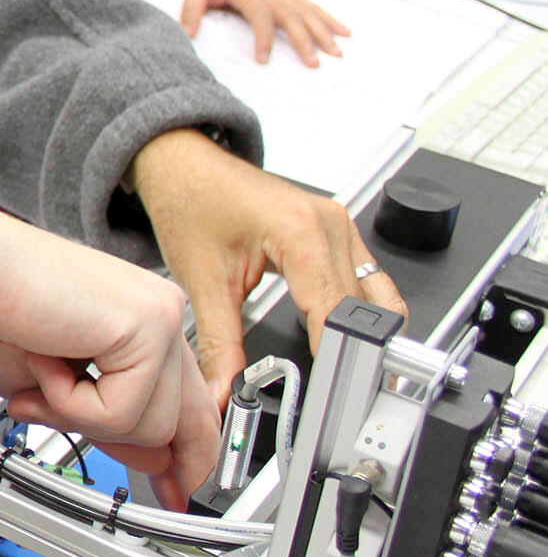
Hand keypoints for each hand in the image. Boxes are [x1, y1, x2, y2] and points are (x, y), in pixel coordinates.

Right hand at [0, 184, 217, 508]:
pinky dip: (70, 403)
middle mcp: (160, 313)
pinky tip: (45, 360)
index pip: (187, 401)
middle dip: (148, 457)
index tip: (175, 485)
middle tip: (141, 487)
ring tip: (40, 379)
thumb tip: (150, 461)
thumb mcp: (53, 390)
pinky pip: (122, 412)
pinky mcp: (147, 325)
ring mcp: (159, 316)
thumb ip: (105, 422)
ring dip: (83, 420)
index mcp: (142, 323)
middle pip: (187, 420)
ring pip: (153, 426)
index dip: (185, 453)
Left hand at [130, 129, 405, 404]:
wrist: (183, 164)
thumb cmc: (190, 201)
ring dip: (358, 330)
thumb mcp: (201, 282)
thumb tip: (227, 391)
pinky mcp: (337, 230)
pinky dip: (354, 309)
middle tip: (327, 384)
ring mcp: (340, 225)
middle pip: (361, 310)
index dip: (335, 360)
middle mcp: (330, 225)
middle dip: (346, 351)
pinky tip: (329, 328)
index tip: (330, 392)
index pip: (337, 316)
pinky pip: (365, 280)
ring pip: (374, 297)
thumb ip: (220, 344)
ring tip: (330, 360)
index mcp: (301, 233)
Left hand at [182, 0, 347, 66]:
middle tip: (313, 64)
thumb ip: (191, 9)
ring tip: (338, 52)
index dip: (262, 38)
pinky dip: (328, 19)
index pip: (259, 16)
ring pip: (307, 12)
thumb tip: (188, 34)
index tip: (263, 59)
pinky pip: (311, 6)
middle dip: (304, 40)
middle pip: (291, 17)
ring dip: (324, 32)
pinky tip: (344, 32)